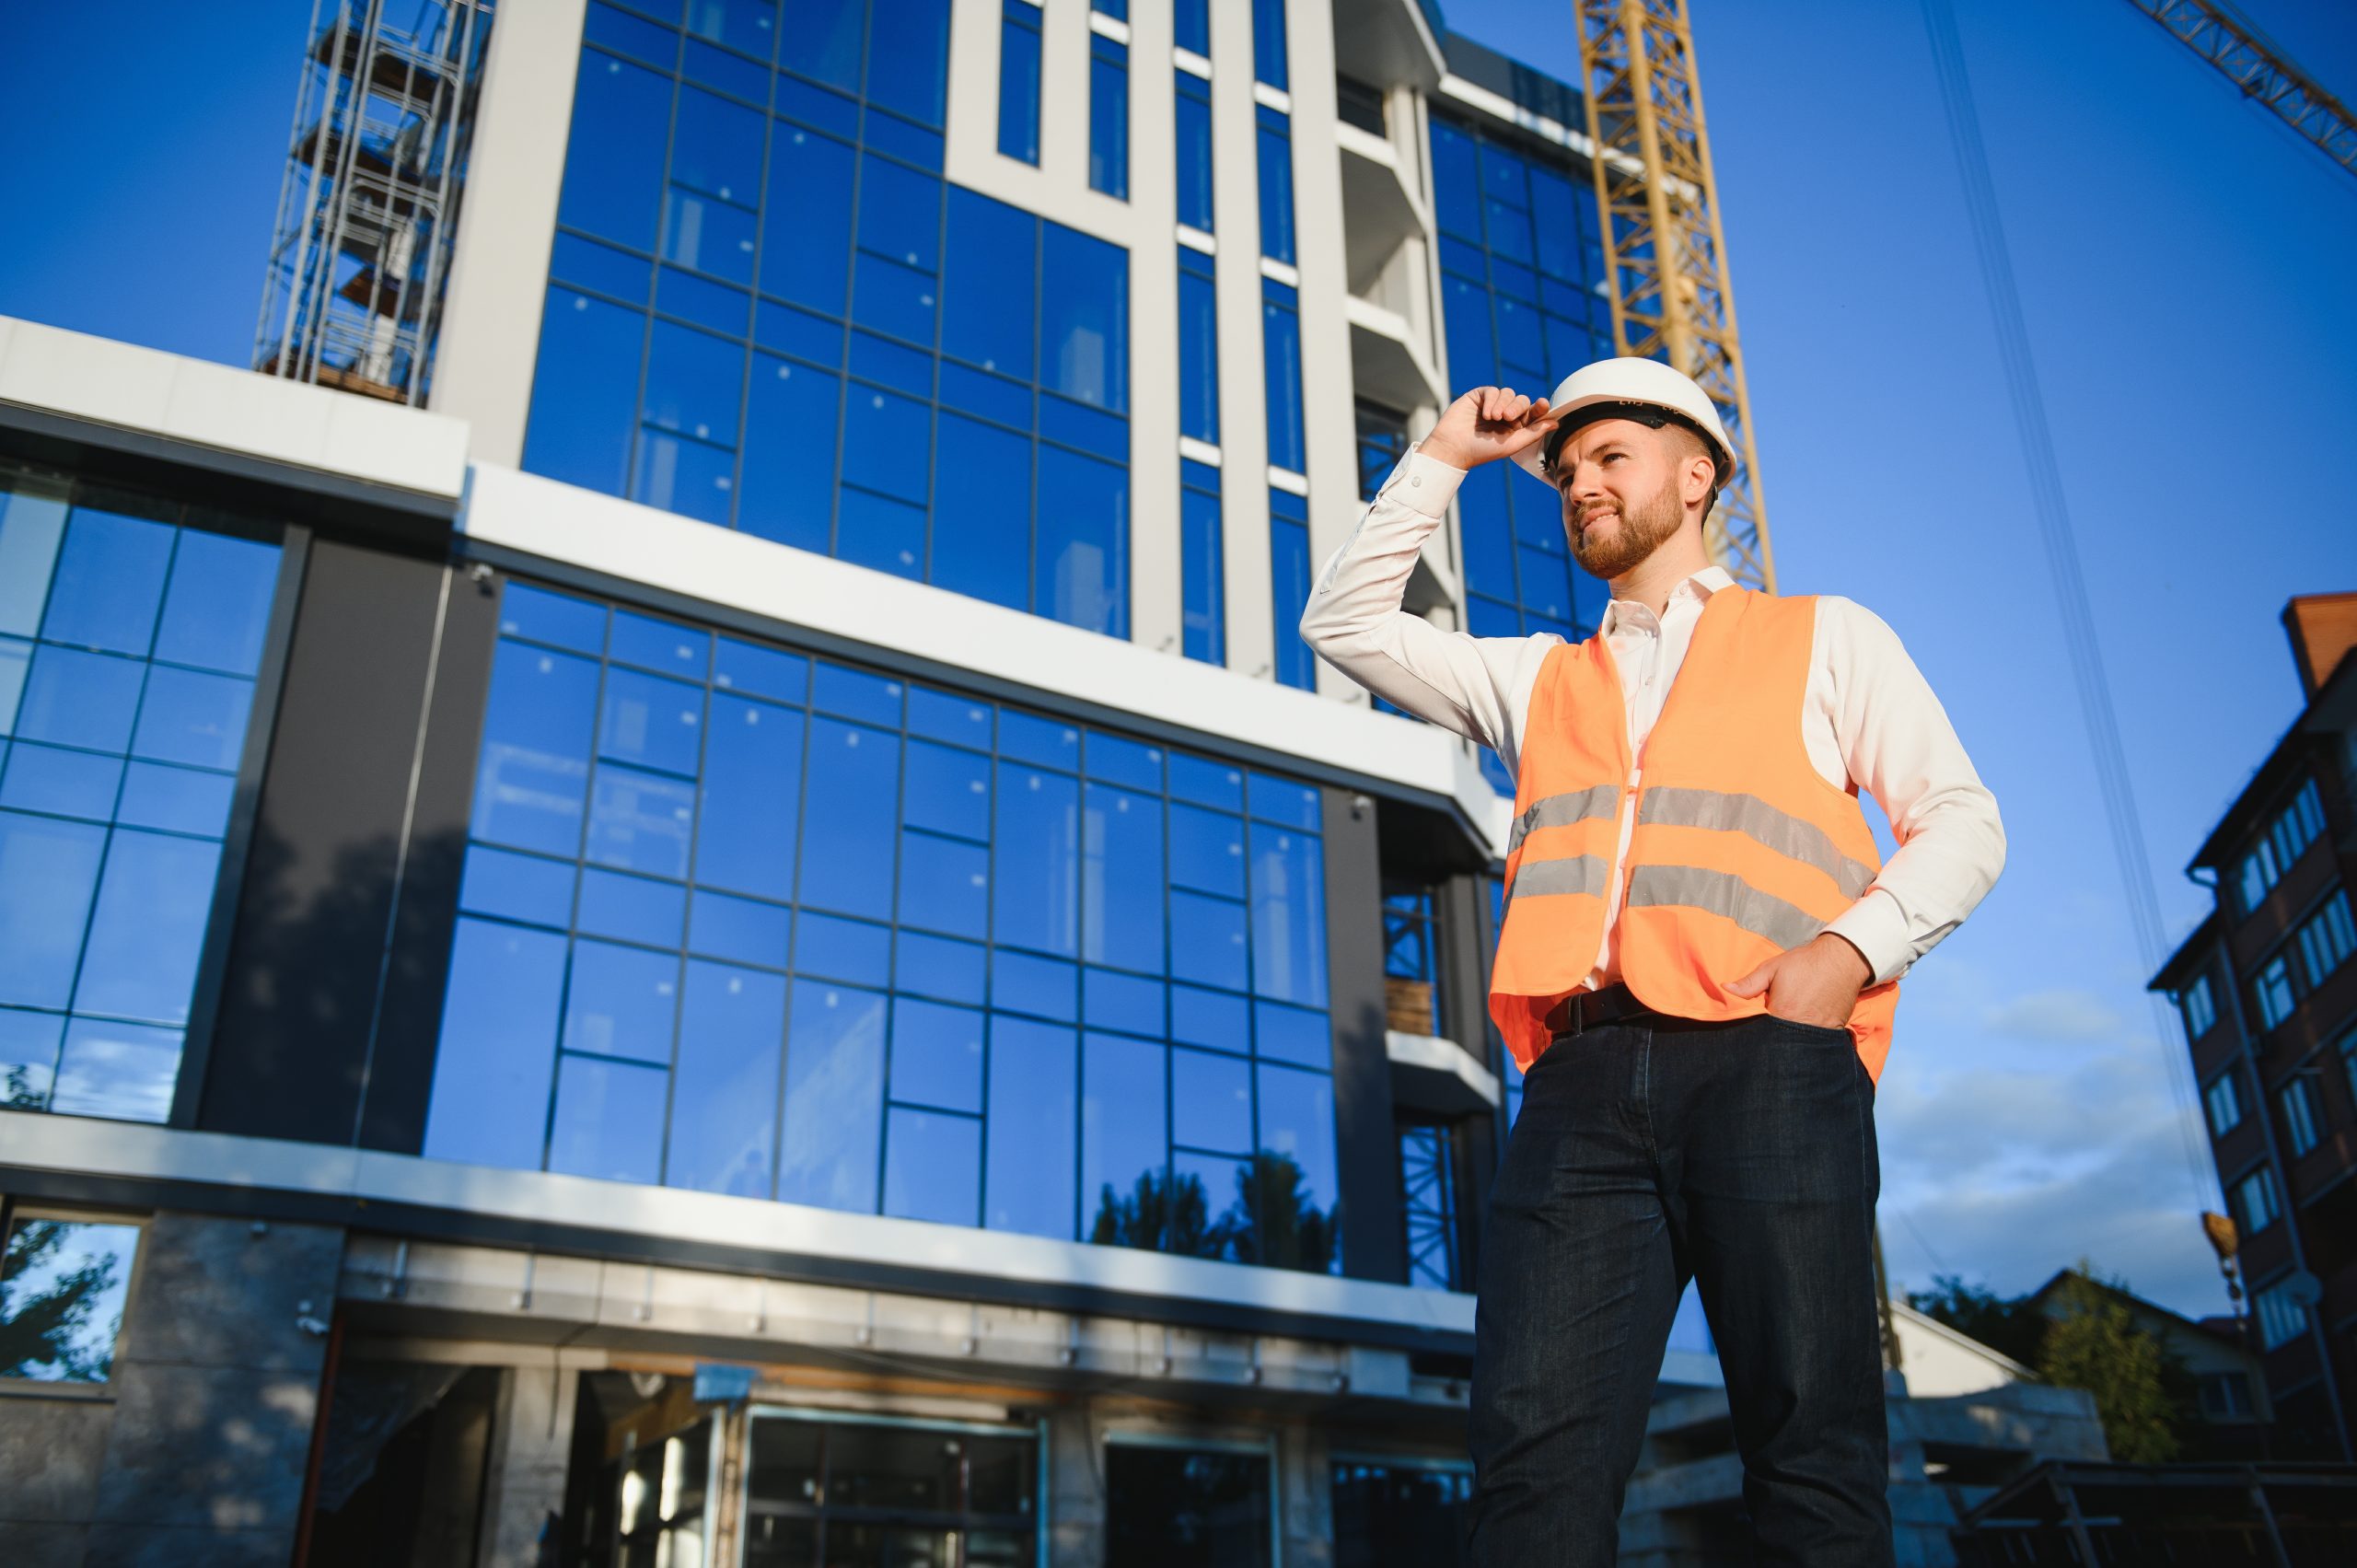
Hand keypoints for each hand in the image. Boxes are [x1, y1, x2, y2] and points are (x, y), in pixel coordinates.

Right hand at [1419, 386, 1561, 470]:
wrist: (1454, 447)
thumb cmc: (1481, 451)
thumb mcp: (1512, 444)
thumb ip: (1533, 433)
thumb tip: (1555, 422)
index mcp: (1516, 427)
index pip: (1533, 413)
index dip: (1540, 408)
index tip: (1543, 404)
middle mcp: (1506, 414)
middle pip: (1522, 400)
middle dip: (1517, 407)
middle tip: (1507, 418)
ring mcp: (1493, 404)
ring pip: (1508, 393)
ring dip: (1503, 404)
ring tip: (1493, 418)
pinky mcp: (1479, 397)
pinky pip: (1493, 391)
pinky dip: (1492, 401)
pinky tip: (1485, 414)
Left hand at [1726, 933, 1872, 1029]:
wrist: (1842, 960)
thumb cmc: (1804, 963)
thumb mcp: (1772, 968)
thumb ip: (1749, 983)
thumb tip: (1725, 989)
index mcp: (1782, 1012)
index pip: (1760, 1032)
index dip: (1755, 1031)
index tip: (1751, 1028)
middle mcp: (1800, 1026)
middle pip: (1778, 1041)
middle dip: (1771, 1038)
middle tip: (1770, 1028)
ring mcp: (1818, 1031)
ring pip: (1797, 1044)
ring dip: (1789, 1040)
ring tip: (1787, 1027)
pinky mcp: (1833, 1031)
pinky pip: (1815, 1042)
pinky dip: (1808, 1040)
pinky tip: (1802, 1030)